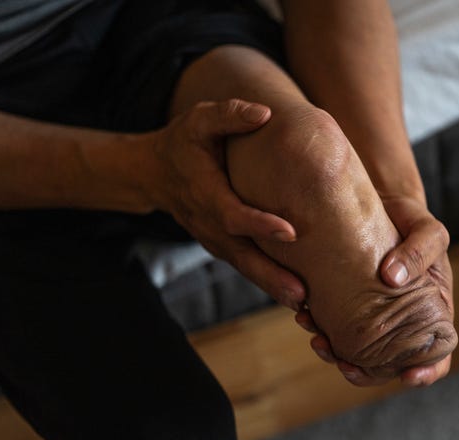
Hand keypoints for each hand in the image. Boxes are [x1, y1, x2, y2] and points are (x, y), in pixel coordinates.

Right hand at [146, 99, 305, 307]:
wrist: (154, 174)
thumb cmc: (182, 144)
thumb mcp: (199, 120)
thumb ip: (229, 115)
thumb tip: (264, 114)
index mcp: (205, 192)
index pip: (233, 214)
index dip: (259, 224)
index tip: (290, 232)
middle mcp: (209, 224)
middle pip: (241, 255)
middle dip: (270, 276)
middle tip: (301, 294)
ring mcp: (214, 239)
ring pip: (244, 267)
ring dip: (271, 286)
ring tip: (304, 306)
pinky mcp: (222, 245)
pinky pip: (245, 266)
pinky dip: (266, 282)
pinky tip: (293, 296)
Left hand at [295, 195, 453, 386]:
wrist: (381, 204)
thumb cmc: (413, 221)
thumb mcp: (429, 232)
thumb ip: (419, 252)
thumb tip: (391, 278)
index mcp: (430, 315)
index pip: (436, 356)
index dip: (424, 373)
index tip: (408, 377)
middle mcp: (399, 322)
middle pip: (385, 364)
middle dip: (364, 372)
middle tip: (345, 364)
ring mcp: (370, 315)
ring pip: (353, 350)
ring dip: (335, 353)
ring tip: (318, 340)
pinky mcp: (345, 302)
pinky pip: (331, 323)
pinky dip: (318, 325)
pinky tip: (304, 314)